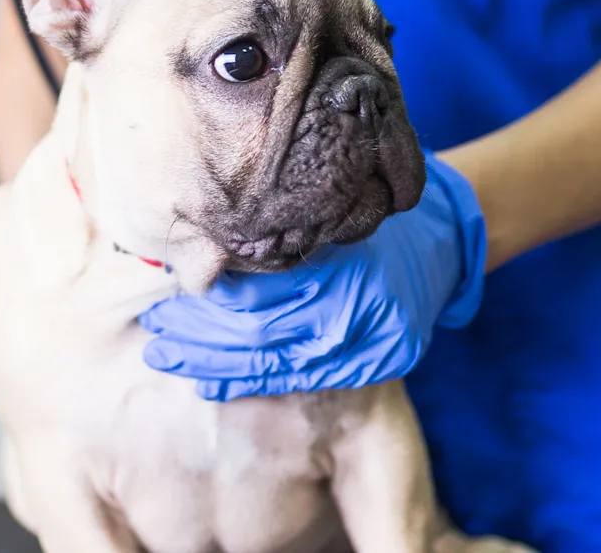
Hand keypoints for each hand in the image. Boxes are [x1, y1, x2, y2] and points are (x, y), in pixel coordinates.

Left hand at [137, 153, 487, 400]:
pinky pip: (306, 379)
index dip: (206, 311)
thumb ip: (274, 247)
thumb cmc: (368, 218)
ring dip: (219, 366)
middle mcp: (355, 312)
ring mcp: (370, 345)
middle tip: (157, 340)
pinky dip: (256, 380)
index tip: (164, 308)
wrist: (443, 233)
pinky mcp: (382, 363)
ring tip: (173, 361)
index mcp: (338, 271)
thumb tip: (200, 266)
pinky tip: (216, 381)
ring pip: (278, 364)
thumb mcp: (321, 219)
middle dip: (202, 342)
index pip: (257, 303)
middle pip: (261, 338)